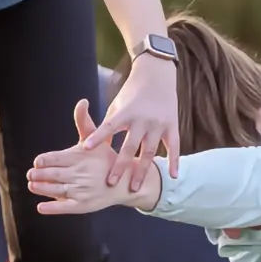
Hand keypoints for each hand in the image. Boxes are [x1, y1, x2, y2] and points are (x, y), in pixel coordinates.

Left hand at [28, 100, 160, 213]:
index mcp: (81, 157)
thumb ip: (84, 121)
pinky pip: (64, 208)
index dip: (43, 160)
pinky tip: (40, 207)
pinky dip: (51, 208)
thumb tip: (82, 102)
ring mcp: (82, 191)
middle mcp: (80, 174)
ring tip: (32, 185)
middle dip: (38, 175)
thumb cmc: (107, 157)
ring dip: (41, 188)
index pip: (55, 158)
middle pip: (52, 174)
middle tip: (30, 174)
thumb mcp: (97, 138)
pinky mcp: (84, 205)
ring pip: (55, 190)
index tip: (37, 162)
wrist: (125, 181)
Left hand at [83, 54, 178, 189]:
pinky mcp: (172, 125)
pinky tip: (172, 175)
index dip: (98, 137)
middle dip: (120, 165)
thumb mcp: (117, 105)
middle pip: (130, 146)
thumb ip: (109, 126)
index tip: (86, 149)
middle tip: (110, 183)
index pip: (109, 126)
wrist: (157, 74)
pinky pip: (174, 146)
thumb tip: (95, 149)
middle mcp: (142, 119)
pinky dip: (174, 161)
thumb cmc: (132, 92)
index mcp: (125, 112)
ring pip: (150, 151)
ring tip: (134, 188)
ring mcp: (158, 123)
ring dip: (142, 170)